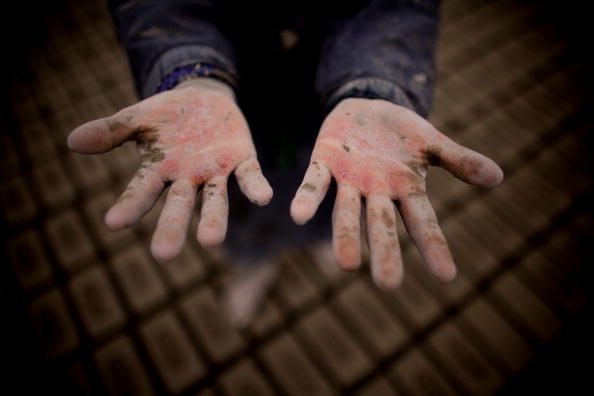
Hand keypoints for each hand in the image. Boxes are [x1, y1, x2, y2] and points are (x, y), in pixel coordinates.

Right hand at [68, 79, 271, 260]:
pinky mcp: (242, 159)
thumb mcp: (139, 118)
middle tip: (163, 254)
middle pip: (177, 206)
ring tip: (210, 241)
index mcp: (159, 170)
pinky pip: (250, 176)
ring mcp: (215, 173)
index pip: (141, 191)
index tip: (113, 222)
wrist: (204, 100)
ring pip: (214, 200)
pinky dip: (255, 187)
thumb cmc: (167, 116)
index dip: (129, 205)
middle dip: (171, 227)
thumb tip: (72, 140)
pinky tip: (264, 198)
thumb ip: (112, 130)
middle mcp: (187, 178)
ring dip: (213, 220)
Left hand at [290, 98, 502, 289]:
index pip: (423, 222)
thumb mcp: (432, 142)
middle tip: (388, 284)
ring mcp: (349, 182)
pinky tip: (298, 214)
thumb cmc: (402, 133)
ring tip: (345, 265)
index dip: (434, 247)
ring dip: (346, 236)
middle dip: (385, 252)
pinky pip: (315, 183)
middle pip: (382, 226)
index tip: (447, 276)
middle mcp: (377, 193)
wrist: (367, 107)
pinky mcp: (325, 163)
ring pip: (347, 213)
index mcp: (406, 189)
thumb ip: (459, 160)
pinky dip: (308, 198)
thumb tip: (498, 176)